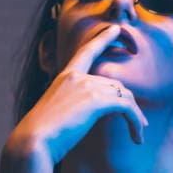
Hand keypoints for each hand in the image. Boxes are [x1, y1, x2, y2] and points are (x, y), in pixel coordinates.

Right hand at [5, 22, 149, 162]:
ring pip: (124, 97)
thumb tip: (97, 111)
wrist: (33, 143)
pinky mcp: (96, 100)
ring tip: (139, 136)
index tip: (115, 29)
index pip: (87, 52)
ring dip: (136, 117)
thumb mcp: (58, 113)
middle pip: (115, 86)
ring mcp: (86, 86)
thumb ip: (75, 105)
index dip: (103, 39)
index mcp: (65, 76)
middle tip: (139, 125)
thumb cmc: (42, 137)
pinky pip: (126, 107)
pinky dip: (136, 122)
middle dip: (130, 105)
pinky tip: (137, 138)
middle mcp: (76, 76)